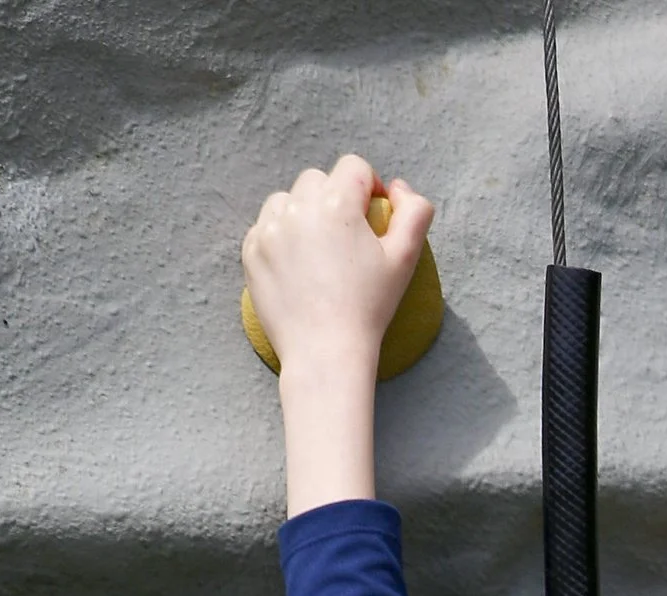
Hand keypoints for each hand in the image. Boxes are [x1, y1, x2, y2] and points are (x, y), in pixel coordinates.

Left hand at [244, 158, 432, 509]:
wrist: (325, 355)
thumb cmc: (369, 309)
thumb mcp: (405, 260)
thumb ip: (415, 212)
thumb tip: (398, 187)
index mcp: (337, 204)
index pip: (354, 168)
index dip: (368, 188)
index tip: (372, 217)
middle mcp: (298, 208)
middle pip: (317, 180)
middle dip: (333, 199)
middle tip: (344, 240)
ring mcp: (269, 229)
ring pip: (287, 200)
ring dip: (302, 214)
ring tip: (317, 251)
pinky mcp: (252, 252)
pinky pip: (265, 227)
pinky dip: (280, 238)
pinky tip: (297, 267)